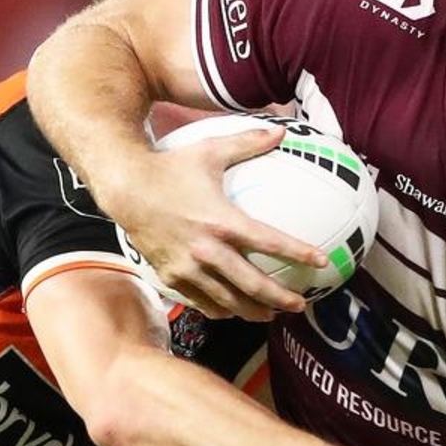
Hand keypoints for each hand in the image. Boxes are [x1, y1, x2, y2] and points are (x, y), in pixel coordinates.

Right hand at [109, 126, 328, 319]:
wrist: (123, 186)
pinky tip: (233, 310)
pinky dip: (221, 309)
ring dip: (253, 311)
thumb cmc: (169, 166)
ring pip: (227, 300)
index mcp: (222, 220)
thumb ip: (249, 142)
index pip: (270, 242)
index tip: (322, 261)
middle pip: (252, 284)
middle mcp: (206, 249)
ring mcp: (186, 267)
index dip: (299, 253)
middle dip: (280, 299)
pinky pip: (201, 301)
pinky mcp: (170, 276)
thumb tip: (282, 130)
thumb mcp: (210, 150)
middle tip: (300, 305)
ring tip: (271, 315)